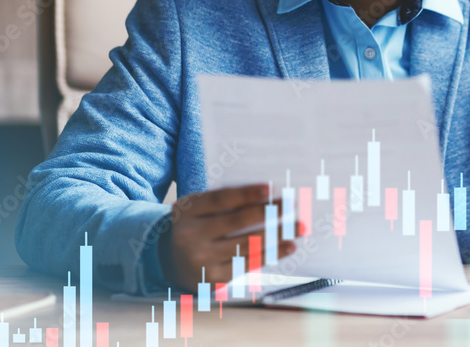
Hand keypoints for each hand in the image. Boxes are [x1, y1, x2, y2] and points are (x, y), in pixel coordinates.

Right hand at [158, 184, 295, 290]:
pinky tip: (289, 246)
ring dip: (278, 235)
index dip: (246, 194)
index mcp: (186, 211)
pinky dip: (272, 254)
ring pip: (248, 244)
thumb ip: (224, 202)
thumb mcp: (198, 209)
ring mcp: (202, 260)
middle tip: (292, 205)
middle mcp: (191, 236)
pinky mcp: (214, 279)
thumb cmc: (195, 227)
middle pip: (237, 221)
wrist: (169, 262)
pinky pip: (249, 263)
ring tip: (300, 227)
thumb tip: (268, 195)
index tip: (270, 188)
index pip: (220, 200)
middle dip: (268, 212)